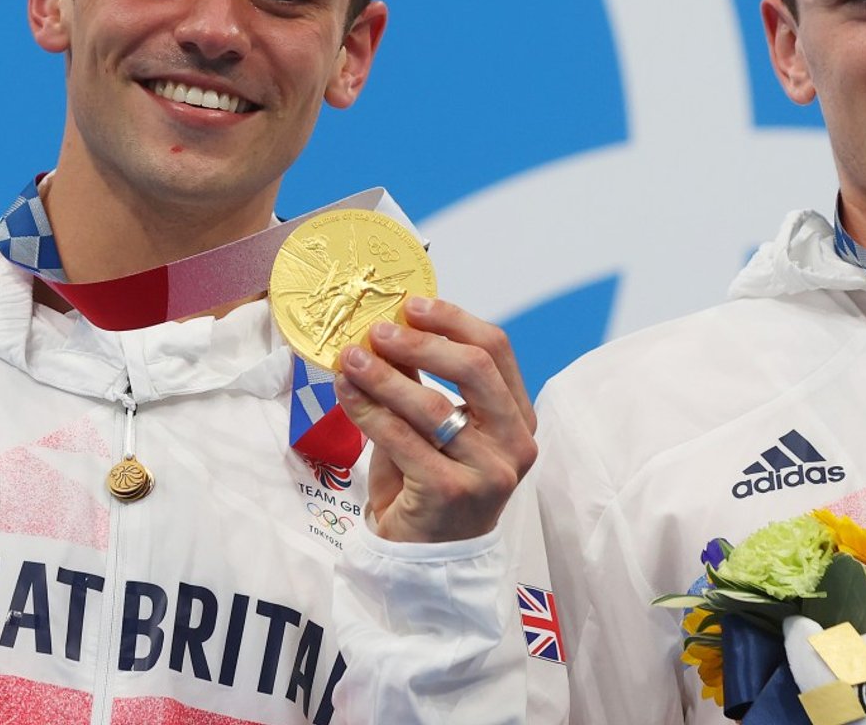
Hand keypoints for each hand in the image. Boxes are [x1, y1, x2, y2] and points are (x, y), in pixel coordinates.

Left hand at [333, 296, 536, 542]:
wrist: (426, 558)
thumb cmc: (433, 484)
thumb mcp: (437, 428)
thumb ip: (426, 381)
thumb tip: (393, 326)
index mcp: (520, 418)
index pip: (497, 351)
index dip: (453, 320)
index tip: (411, 306)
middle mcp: (516, 443)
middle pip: (475, 368)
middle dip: (421, 342)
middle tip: (378, 330)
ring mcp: (489, 471)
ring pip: (433, 405)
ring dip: (384, 375)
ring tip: (350, 357)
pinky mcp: (452, 492)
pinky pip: (401, 439)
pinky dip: (368, 410)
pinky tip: (345, 391)